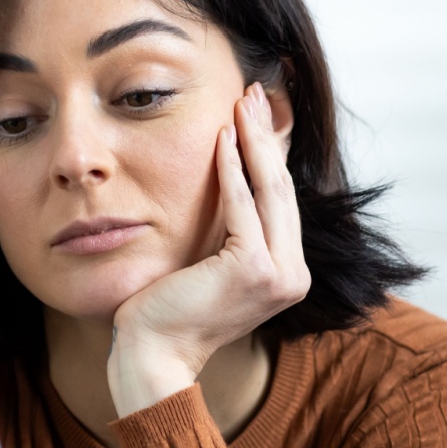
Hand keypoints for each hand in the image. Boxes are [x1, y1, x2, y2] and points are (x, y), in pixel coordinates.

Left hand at [107, 81, 310, 414]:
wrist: (153, 356)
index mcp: (287, 274)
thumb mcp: (207, 264)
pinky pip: (241, 206)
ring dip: (254, 140)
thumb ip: (227, 231)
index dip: (269, 153)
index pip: (279, 200)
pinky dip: (232, 168)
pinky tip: (223, 136)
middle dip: (266, 135)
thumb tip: (227, 181)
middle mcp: (292, 276)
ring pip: (268, 191)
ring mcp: (279, 275)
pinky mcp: (253, 269)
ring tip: (243, 100)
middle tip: (254, 91)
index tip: (256, 113)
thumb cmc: (168, 312)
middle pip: (280, 189)